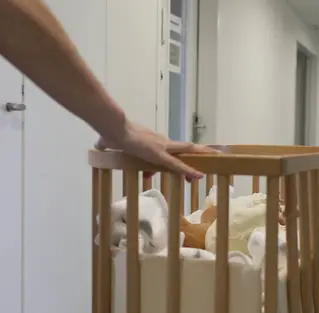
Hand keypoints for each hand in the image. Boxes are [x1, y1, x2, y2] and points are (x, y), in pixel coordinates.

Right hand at [94, 121, 218, 179]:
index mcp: (155, 141)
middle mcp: (163, 143)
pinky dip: (188, 170)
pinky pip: (176, 165)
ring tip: (216, 160)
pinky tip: (198, 175)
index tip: (188, 164)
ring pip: (187, 153)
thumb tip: (99, 146)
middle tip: (214, 158)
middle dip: (200, 154)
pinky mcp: (159, 155)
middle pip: (186, 149)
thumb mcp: (112, 143)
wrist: (113, 127)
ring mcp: (163, 148)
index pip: (172, 150)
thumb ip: (109, 144)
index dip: (181, 157)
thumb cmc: (112, 133)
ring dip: (201, 158)